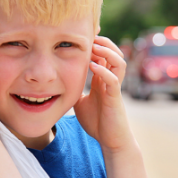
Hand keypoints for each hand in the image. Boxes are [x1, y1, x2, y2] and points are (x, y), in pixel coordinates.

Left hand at [74, 36, 134, 152]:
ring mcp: (114, 89)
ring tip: (94, 47)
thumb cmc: (96, 121)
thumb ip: (74, 90)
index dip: (96, 44)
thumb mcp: (79, 102)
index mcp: (102, 80)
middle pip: (114, 54)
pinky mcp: (115, 99)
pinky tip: (94, 66)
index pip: (103, 56)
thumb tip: (58, 83)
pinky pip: (114, 81)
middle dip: (104, 43)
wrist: (109, 140)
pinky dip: (104, 71)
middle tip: (91, 37)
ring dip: (107, 52)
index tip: (83, 37)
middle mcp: (110, 81)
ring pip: (119, 63)